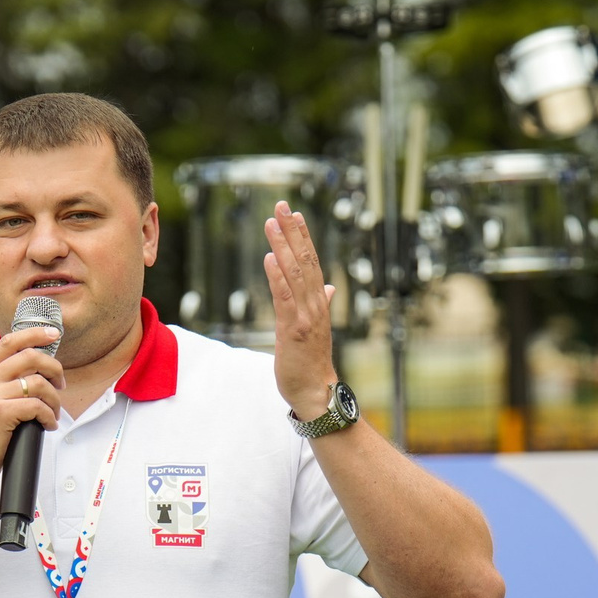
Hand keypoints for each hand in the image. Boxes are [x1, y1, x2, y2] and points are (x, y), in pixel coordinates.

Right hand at [0, 324, 66, 492]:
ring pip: (39, 383)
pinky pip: (37, 406)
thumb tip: (36, 371)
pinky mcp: (0, 413)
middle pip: (30, 357)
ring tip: (53, 413)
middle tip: (61, 384)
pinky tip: (47, 425)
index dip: (35, 333)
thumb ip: (0, 382)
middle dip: (54, 369)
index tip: (53, 333)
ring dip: (55, 399)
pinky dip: (49, 417)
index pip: (10, 341)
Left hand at [263, 200, 340, 420]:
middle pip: (304, 260)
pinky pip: (284, 298)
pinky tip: (270, 258)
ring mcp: (305, 315)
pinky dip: (277, 276)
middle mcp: (314, 304)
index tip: (295, 214)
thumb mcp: (316, 328)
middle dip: (292, 232)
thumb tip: (327, 286)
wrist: (315, 392)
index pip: (311, 262)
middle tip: (282, 206)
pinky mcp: (292, 329)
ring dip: (282, 246)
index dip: (303, 237)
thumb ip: (320, 303)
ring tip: (271, 223)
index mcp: (318, 302)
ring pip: (294, 273)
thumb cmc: (311, 362)